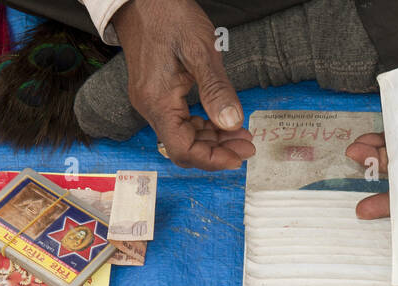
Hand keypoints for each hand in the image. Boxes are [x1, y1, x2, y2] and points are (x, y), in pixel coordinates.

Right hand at [112, 0, 254, 170]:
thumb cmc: (168, 15)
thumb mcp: (200, 50)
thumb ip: (216, 90)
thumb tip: (231, 123)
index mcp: (157, 101)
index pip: (183, 150)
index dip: (212, 160)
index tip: (240, 156)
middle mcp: (150, 106)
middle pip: (184, 147)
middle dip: (218, 150)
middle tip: (247, 144)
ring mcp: (151, 100)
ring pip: (183, 136)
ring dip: (212, 139)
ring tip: (240, 133)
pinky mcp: (155, 93)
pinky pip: (179, 121)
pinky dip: (202, 125)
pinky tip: (221, 120)